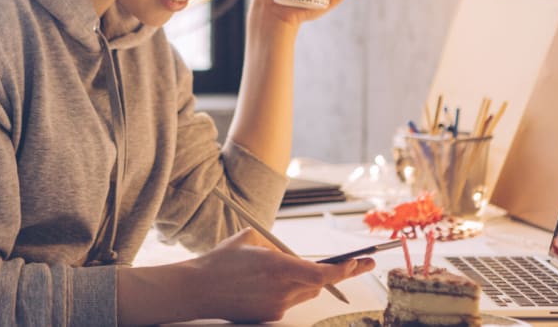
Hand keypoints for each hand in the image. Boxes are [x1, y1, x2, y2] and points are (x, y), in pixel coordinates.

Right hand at [187, 228, 374, 322]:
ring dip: (309, 281)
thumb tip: (293, 252)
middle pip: (320, 284)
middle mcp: (281, 289)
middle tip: (358, 263)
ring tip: (296, 268)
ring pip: (305, 293)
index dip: (345, 269)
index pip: (323, 272)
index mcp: (278, 266)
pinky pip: (288, 302)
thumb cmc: (222, 260)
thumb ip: (278, 246)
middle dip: (336, 273)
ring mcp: (275, 307)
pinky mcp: (268, 317)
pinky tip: (267, 282)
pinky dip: (288, 291)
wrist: (197, 289)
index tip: (360, 261)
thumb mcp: (252, 240)